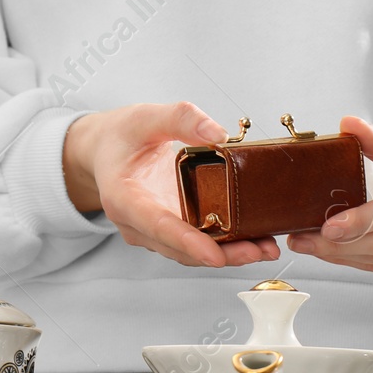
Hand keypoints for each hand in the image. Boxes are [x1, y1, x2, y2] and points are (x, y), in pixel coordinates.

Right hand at [62, 102, 283, 267]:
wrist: (107, 149)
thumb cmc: (122, 136)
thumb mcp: (146, 117)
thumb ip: (181, 119)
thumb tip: (218, 134)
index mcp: (124, 198)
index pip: (158, 226)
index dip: (188, 242)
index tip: (215, 255)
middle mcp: (138, 224)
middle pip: (181, 249)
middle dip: (222, 254)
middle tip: (258, 251)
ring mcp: (154, 232)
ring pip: (192, 253)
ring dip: (230, 254)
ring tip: (265, 249)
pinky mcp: (171, 230)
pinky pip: (198, 244)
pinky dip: (226, 246)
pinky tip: (254, 241)